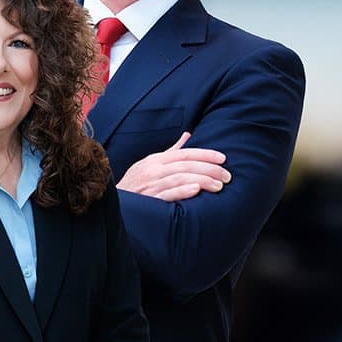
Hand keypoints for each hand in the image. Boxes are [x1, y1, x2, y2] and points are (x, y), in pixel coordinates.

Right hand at [116, 132, 230, 201]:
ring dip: (201, 180)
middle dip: (209, 169)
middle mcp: (151, 170)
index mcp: (154, 160)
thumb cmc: (135, 185)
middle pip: (185, 165)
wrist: (114, 206)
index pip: (184, 153)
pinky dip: (182, 191)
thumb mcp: (150, 165)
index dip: (205, 154)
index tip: (223, 158)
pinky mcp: (148, 200)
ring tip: (219, 186)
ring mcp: (149, 185)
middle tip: (227, 176)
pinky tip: (196, 190)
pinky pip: (167, 194)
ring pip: (179, 178)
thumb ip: (170, 152)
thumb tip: (187, 135)